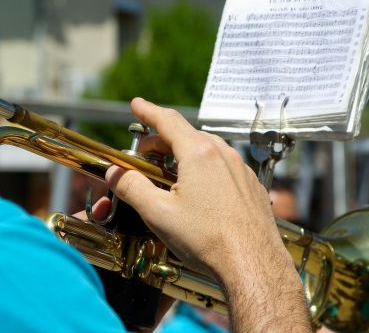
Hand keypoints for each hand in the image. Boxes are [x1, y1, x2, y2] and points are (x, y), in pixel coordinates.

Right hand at [93, 98, 310, 331]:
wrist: (252, 263)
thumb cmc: (208, 239)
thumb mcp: (158, 213)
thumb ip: (132, 187)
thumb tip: (115, 173)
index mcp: (199, 153)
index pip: (168, 121)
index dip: (148, 111)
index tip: (137, 105)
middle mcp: (223, 154)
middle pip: (185, 136)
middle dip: (161, 142)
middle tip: (144, 156)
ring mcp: (240, 169)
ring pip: (206, 151)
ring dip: (183, 155)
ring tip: (169, 176)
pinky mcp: (249, 185)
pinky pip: (222, 167)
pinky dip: (204, 169)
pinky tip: (198, 192)